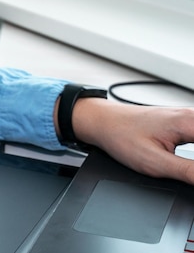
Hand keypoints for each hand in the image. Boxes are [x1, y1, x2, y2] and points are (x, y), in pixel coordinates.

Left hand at [73, 98, 193, 183]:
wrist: (102, 122)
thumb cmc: (121, 136)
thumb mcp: (155, 163)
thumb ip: (190, 173)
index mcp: (189, 122)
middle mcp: (192, 115)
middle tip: (190, 172)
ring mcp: (188, 116)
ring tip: (189, 169)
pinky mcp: (184, 121)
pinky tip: (191, 163)